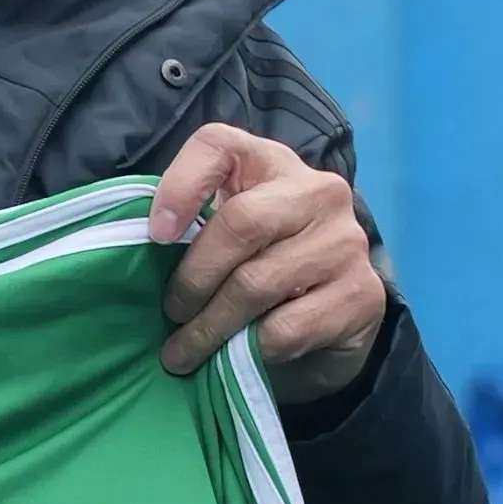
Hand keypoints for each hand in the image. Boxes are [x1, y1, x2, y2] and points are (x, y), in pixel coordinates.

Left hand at [147, 123, 386, 404]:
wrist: (330, 326)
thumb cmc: (258, 273)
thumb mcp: (223, 240)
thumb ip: (191, 229)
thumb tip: (140, 251)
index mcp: (272, 164)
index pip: (219, 145)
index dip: (180, 184)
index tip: (155, 235)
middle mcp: (318, 191)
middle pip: (242, 222)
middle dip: (194, 279)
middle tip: (171, 315)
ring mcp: (346, 242)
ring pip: (258, 284)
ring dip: (209, 328)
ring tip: (183, 352)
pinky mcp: (362, 295)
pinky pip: (286, 328)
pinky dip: (249, 350)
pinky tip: (235, 358)